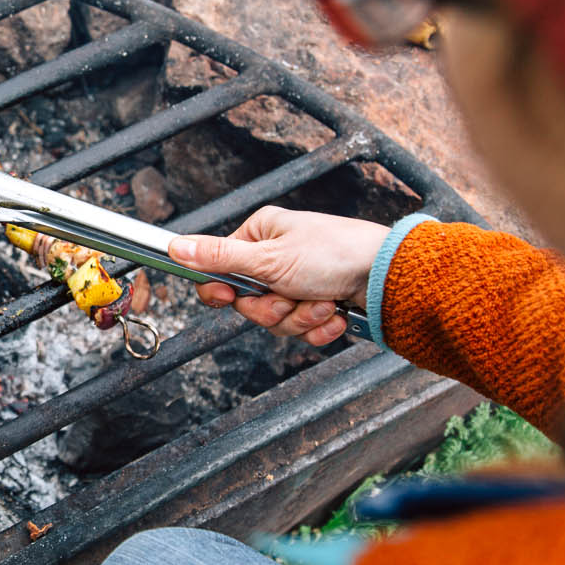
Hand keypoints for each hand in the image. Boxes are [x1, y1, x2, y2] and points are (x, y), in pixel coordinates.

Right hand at [168, 206, 387, 345]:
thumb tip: (175, 247)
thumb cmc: (335, 253)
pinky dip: (318, 326)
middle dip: (273, 309)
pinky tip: (334, 313)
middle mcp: (276, 257)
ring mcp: (298, 281)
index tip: (227, 297)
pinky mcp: (317, 302)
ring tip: (322, 302)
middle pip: (248, 302)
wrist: (389, 276)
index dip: (220, 290)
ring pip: (275, 319)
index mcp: (259, 236)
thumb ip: (219, 258)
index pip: (219, 269)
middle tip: (290, 296)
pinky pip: (302, 328)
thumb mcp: (268, 258)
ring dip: (300, 318)